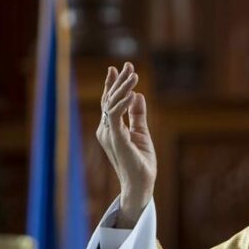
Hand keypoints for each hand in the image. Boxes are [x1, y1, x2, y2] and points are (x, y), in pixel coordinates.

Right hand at [96, 62, 156, 227]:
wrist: (141, 183)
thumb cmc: (141, 162)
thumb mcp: (142, 133)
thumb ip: (138, 115)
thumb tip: (138, 96)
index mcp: (111, 128)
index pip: (110, 102)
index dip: (114, 84)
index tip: (118, 68)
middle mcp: (106, 129)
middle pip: (110, 99)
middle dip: (118, 81)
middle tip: (128, 65)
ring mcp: (109, 134)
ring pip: (112, 104)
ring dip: (122, 87)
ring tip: (133, 73)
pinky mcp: (116, 139)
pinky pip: (116, 116)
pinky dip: (122, 103)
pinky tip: (132, 93)